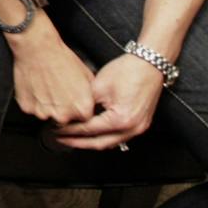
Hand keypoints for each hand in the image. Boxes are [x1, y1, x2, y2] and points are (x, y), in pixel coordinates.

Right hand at [10, 30, 98, 128]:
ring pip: (47, 115)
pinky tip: (37, 86)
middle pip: (64, 120)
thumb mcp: (87, 76)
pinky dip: (34, 101)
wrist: (38, 49)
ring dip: (48, 106)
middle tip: (59, 92)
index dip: (78, 109)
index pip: (83, 120)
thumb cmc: (62, 59)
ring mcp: (43, 112)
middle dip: (63, 110)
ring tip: (47, 87)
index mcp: (81, 108)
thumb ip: (90, 95)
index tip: (74, 102)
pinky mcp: (27, 108)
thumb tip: (90, 102)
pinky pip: (32, 108)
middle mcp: (63, 115)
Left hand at [51, 55, 165, 149]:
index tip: (58, 130)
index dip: (71, 130)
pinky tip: (93, 133)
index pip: (89, 130)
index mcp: (120, 120)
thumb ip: (84, 106)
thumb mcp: (98, 87)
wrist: (149, 64)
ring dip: (91, 142)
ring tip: (74, 138)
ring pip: (110, 143)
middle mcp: (132, 128)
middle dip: (78, 142)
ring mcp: (138, 128)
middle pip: (99, 143)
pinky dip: (104, 137)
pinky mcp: (140, 124)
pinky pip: (119, 137)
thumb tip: (72, 116)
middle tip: (62, 139)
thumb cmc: (128, 71)